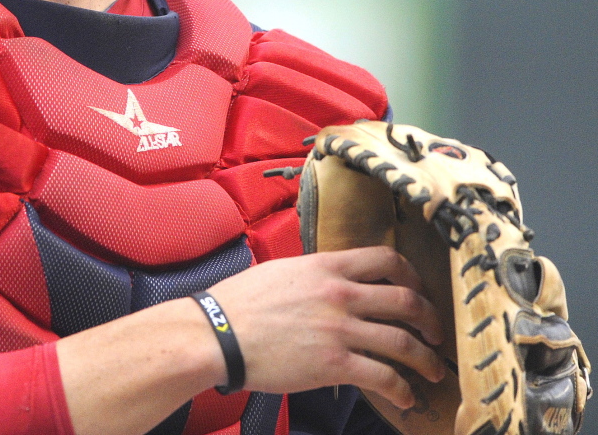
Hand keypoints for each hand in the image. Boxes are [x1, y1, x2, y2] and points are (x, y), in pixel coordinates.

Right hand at [207, 246, 445, 409]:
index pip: (386, 258)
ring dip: (426, 359)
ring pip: (403, 341)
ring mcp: (339, 329)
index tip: (418, 288)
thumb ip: (316, 274)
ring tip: (433, 371)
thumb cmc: (243, 301)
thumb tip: (334, 280)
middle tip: (435, 333)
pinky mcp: (335, 364)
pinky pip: (384, 376)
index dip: (412, 274)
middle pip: (405, 300)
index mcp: (327, 266)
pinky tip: (405, 396)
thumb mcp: (284, 271)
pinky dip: (402, 389)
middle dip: (430, 319)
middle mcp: (340, 293)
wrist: (220, 332)